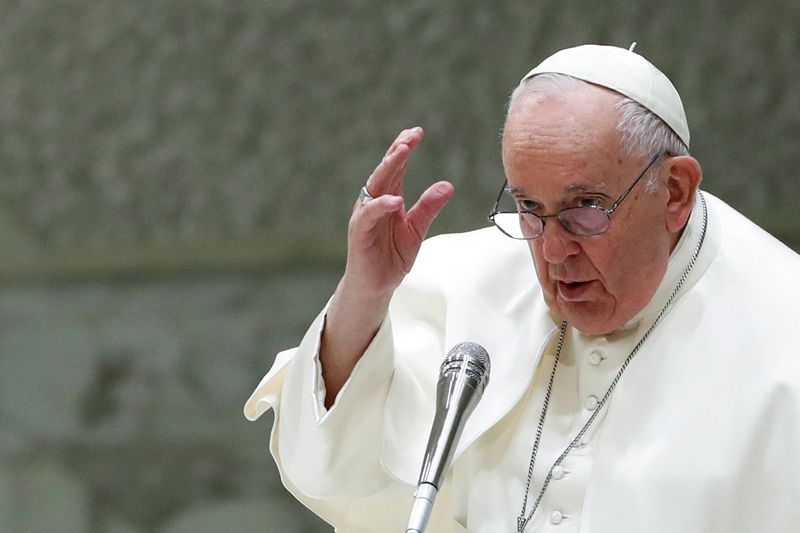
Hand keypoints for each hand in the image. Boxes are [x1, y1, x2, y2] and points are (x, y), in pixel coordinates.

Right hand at [342, 127, 454, 298]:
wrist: (375, 287)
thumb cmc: (391, 257)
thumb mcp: (416, 230)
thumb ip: (429, 208)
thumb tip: (448, 185)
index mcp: (387, 199)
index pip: (395, 168)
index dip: (404, 148)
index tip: (417, 131)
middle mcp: (374, 202)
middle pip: (384, 170)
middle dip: (397, 151)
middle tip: (411, 135)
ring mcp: (365, 216)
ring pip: (375, 186)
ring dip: (388, 167)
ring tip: (402, 152)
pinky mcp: (360, 233)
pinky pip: (369, 215)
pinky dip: (381, 205)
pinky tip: (395, 199)